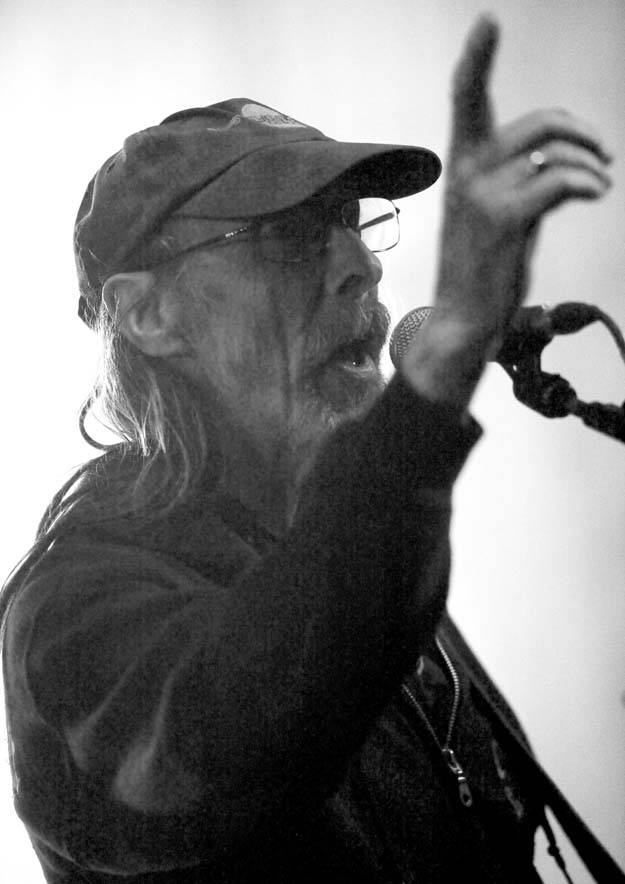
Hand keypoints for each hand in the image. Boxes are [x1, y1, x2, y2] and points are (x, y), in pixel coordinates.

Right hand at [434, 14, 611, 347]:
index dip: (477, 58)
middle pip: (538, 120)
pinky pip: (560, 180)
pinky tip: (596, 194)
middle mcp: (469, 172)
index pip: (466, 99)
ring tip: (601, 184)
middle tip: (603, 153)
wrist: (460, 321)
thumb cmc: (478, 268)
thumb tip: (565, 159)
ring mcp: (484, 195)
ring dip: (591, 163)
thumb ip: (517, 177)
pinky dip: (589, 184)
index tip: (488, 21)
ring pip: (554, 149)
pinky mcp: (505, 220)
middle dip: (581, 131)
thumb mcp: (490, 213)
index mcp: (462, 166)